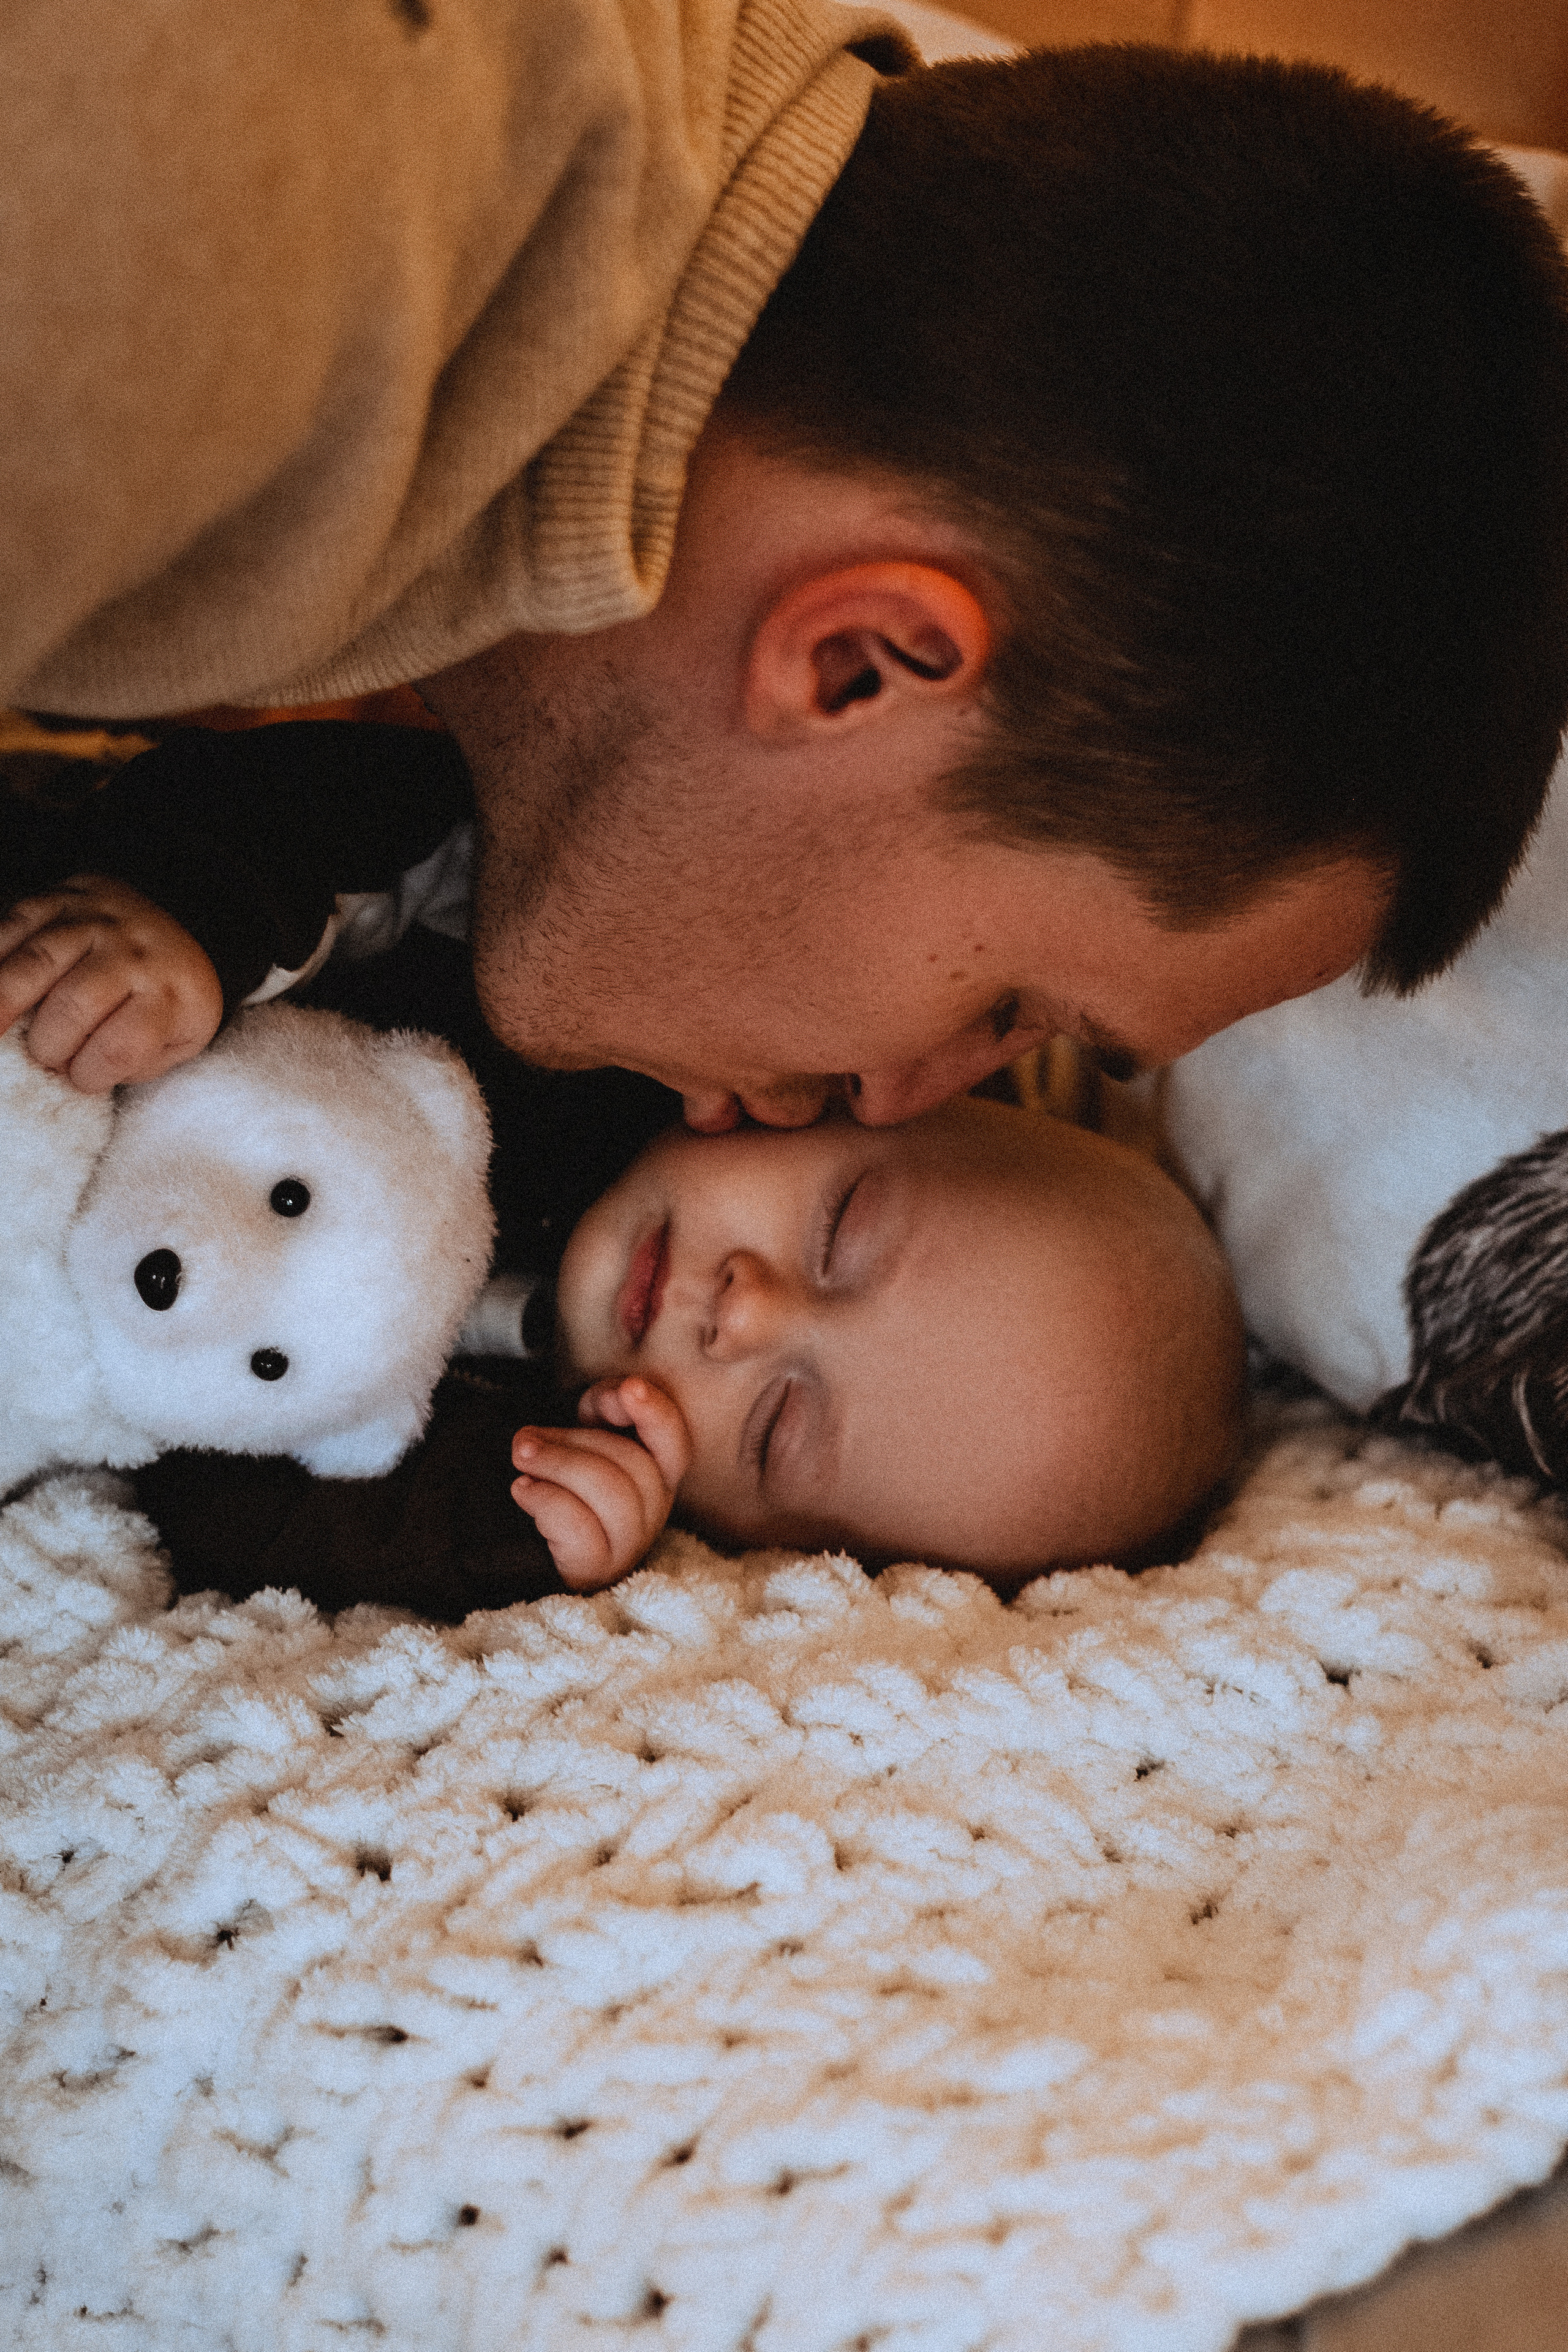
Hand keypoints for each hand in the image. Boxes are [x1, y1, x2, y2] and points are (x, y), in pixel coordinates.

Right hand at [0, 873, 223, 1092]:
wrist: (169, 941)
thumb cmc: (168, 1005)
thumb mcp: (178, 1042)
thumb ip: (135, 1063)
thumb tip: (73, 1074)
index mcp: (174, 994)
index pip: (121, 1046)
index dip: (89, 1074)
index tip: (79, 1080)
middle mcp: (136, 951)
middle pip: (75, 1003)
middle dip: (49, 1045)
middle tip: (45, 1057)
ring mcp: (99, 918)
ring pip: (38, 961)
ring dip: (4, 1004)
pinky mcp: (64, 897)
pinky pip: (16, 923)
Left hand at [511, 1376, 692, 1590]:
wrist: (529, 1549)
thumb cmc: (567, 1485)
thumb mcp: (589, 1436)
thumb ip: (606, 1409)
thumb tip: (620, 1395)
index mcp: (657, 1473)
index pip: (675, 1442)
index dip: (657, 1414)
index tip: (629, 1387)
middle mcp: (654, 1511)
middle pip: (634, 1466)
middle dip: (574, 1442)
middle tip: (526, 1439)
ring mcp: (628, 1545)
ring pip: (612, 1495)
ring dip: (558, 1465)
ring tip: (522, 1457)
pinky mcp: (595, 1570)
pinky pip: (580, 1528)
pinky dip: (545, 1500)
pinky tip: (523, 1490)